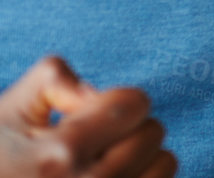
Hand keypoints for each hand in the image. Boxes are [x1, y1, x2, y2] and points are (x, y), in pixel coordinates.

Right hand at [0, 56, 175, 177]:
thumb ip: (54, 81)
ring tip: (100, 165)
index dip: (116, 101)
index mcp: (61, 155)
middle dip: (126, 129)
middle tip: (92, 144)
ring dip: (140, 159)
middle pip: (153, 133)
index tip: (91, 115)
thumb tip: (94, 94)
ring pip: (164, 165)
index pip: (135, 103)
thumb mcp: (9, 113)